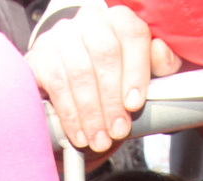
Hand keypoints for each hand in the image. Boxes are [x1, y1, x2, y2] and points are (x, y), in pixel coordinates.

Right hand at [25, 4, 181, 152]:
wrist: (72, 79)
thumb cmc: (115, 78)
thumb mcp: (145, 72)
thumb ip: (160, 65)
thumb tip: (161, 54)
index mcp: (120, 19)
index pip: (132, 35)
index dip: (136, 71)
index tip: (134, 104)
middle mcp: (90, 20)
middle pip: (103, 53)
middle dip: (112, 99)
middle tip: (117, 131)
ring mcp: (62, 35)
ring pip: (78, 72)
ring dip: (91, 112)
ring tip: (100, 139)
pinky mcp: (40, 55)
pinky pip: (56, 85)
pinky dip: (69, 114)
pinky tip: (79, 134)